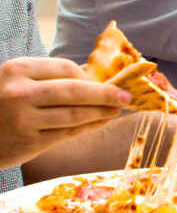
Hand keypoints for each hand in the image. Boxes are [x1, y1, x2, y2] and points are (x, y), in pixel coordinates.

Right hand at [0, 57, 128, 167]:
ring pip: (76, 115)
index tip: (106, 81)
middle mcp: (20, 94)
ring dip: (102, 112)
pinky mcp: (29, 143)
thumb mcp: (14, 80)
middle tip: (127, 95)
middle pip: (76, 91)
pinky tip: (101, 121)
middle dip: (106, 94)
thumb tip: (91, 75)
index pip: (67, 69)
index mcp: (18, 70)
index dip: (89, 77)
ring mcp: (24, 120)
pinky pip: (68, 133)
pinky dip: (89, 126)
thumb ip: (47, 76)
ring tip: (117, 109)